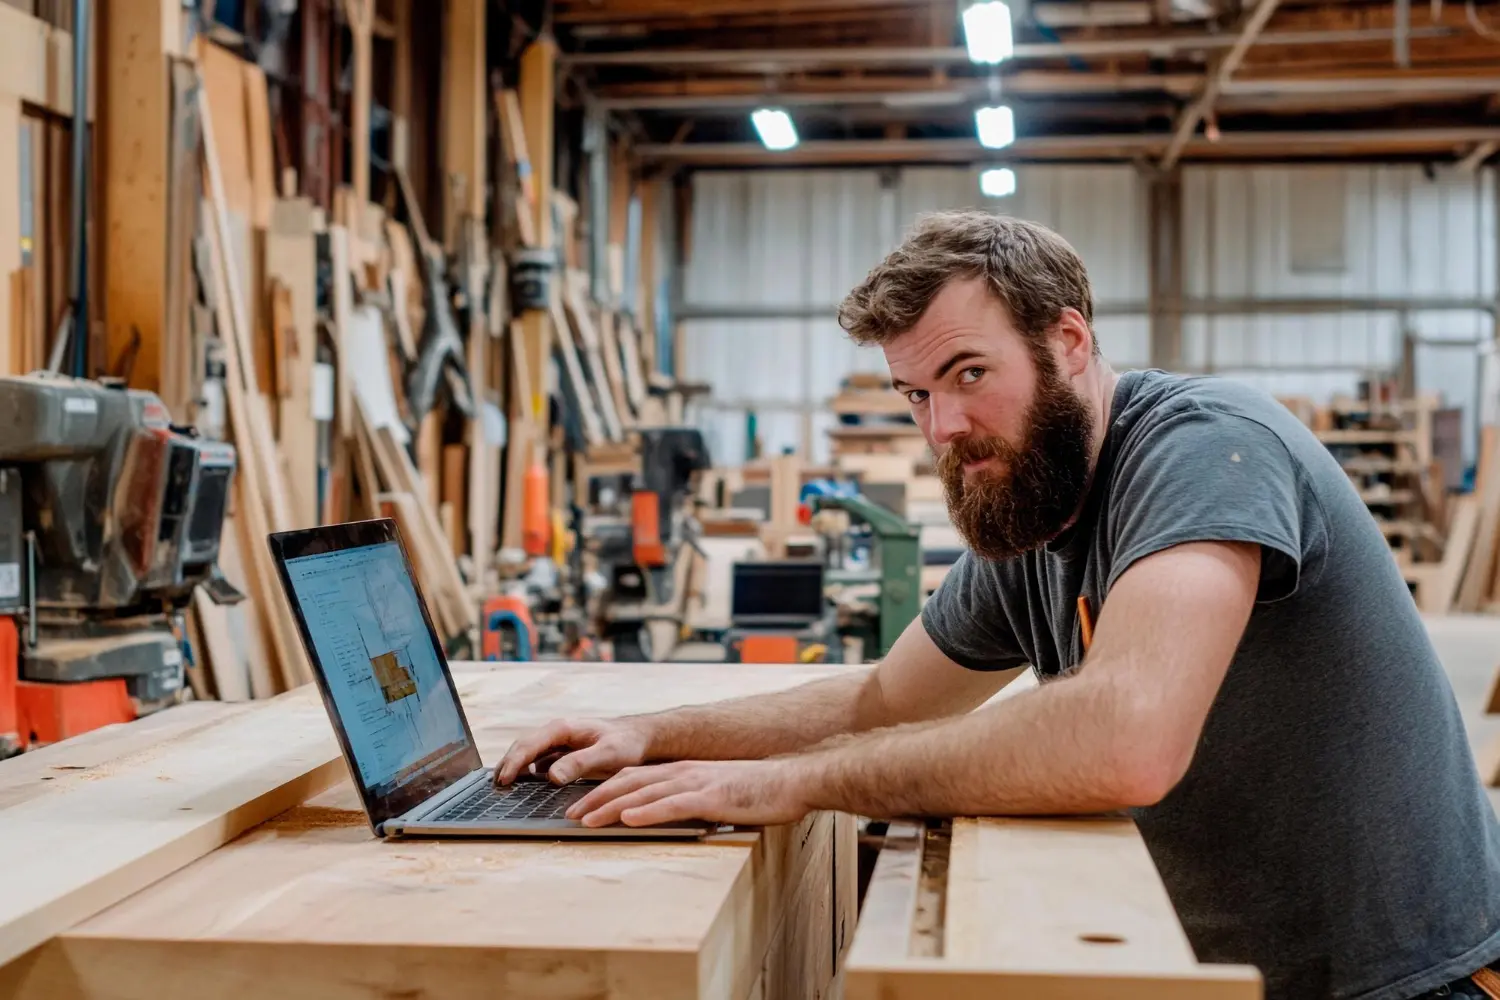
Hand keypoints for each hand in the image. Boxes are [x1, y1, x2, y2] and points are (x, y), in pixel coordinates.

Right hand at [493, 717, 652, 786]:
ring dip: (514, 768)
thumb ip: (580, 763)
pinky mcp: (563, 753)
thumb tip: (551, 776)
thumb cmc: (627, 743)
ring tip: (501, 787)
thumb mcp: (608, 754)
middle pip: (523, 747)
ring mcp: (559, 743)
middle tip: (495, 786)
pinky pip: (538, 761)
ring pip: (528, 754)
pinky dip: (526, 772)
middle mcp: (557, 733)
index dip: (514, 762)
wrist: (641, 738)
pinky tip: (522, 786)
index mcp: (564, 728)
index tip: (504, 779)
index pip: (530, 743)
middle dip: (507, 764)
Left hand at [565, 759, 813, 827]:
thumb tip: (671, 815)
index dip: (604, 791)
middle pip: (629, 782)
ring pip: (643, 792)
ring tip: (586, 820)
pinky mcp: (711, 797)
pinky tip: (628, 818)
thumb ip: (692, 800)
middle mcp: (684, 772)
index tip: (582, 806)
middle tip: (570, 815)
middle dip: (596, 798)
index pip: (634, 778)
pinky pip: (672, 804)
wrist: (793, 781)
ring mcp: (696, 782)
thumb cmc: (759, 792)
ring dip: (611, 806)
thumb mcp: (718, 793)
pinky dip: (647, 811)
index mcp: (684, 771)